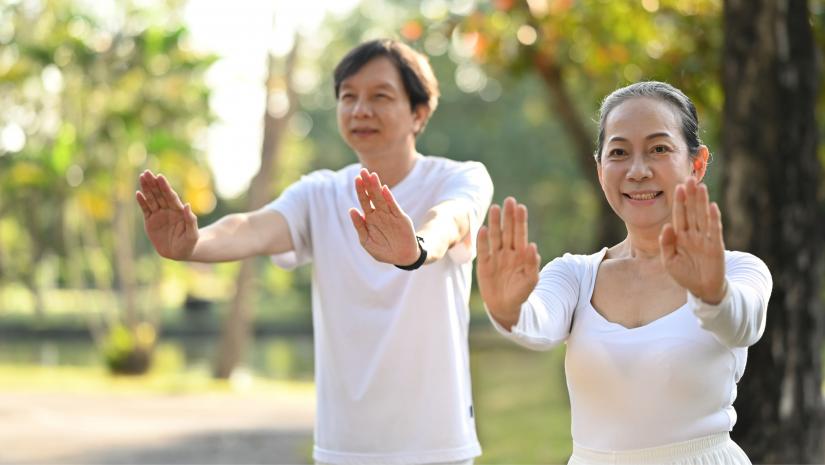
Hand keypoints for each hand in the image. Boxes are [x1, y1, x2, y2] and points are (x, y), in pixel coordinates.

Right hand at [135, 170, 198, 259]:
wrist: (180, 253)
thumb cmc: (190, 243)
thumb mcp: (192, 234)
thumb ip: (190, 220)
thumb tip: (187, 205)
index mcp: (178, 211)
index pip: (171, 196)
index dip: (165, 187)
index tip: (160, 177)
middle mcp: (168, 210)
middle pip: (159, 195)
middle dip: (153, 184)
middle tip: (147, 172)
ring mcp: (159, 215)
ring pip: (151, 200)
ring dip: (146, 189)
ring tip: (142, 177)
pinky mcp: (150, 222)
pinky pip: (145, 210)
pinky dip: (142, 202)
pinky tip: (138, 193)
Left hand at [348, 169, 418, 264]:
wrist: (401, 257)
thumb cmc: (382, 250)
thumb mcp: (366, 241)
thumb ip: (359, 226)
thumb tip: (352, 210)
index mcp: (370, 218)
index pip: (364, 201)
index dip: (360, 190)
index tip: (356, 179)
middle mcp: (379, 213)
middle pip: (372, 196)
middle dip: (367, 184)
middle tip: (363, 171)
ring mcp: (390, 215)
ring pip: (382, 198)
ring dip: (377, 187)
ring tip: (372, 175)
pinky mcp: (401, 218)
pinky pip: (394, 207)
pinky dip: (389, 199)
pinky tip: (384, 190)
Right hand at [476, 197, 540, 327]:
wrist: (505, 306)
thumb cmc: (521, 293)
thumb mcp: (531, 280)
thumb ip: (532, 264)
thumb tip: (532, 245)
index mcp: (521, 254)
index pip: (520, 234)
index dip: (520, 221)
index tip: (520, 207)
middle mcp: (508, 252)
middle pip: (508, 231)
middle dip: (508, 216)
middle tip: (509, 201)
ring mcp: (495, 256)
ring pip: (495, 236)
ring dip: (494, 223)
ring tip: (495, 208)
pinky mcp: (484, 264)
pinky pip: (483, 250)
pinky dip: (482, 240)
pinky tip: (482, 229)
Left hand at [659, 177, 725, 303]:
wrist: (702, 290)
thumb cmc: (685, 275)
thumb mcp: (669, 261)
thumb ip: (666, 244)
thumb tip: (667, 226)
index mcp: (681, 236)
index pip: (679, 215)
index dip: (679, 202)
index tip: (678, 187)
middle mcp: (693, 234)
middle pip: (692, 211)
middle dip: (691, 196)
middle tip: (690, 179)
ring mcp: (705, 239)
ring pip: (703, 216)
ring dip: (702, 202)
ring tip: (701, 187)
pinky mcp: (716, 246)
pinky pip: (714, 230)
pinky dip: (713, 219)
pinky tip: (712, 207)